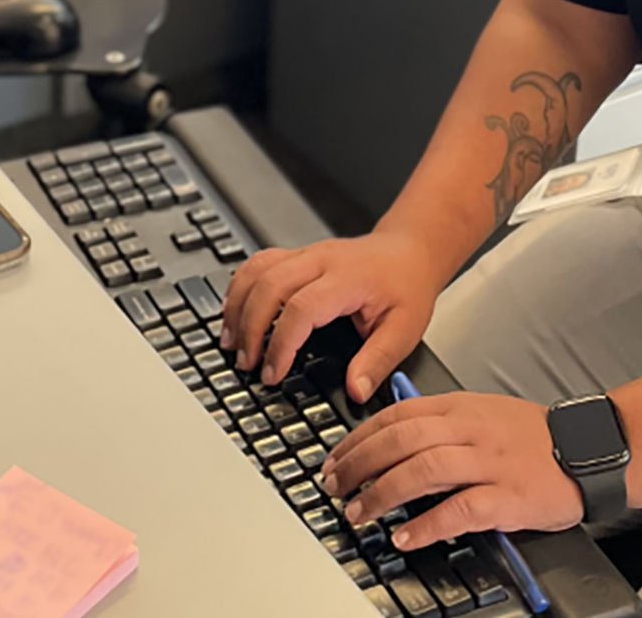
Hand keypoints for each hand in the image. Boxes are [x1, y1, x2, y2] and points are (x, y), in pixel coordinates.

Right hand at [218, 230, 445, 399]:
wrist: (410, 249)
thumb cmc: (407, 285)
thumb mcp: (405, 329)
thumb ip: (378, 361)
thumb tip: (355, 391)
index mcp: (348, 279)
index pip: (302, 308)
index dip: (281, 343)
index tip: (272, 373)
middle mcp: (321, 260)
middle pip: (270, 285)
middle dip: (250, 327)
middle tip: (247, 363)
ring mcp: (306, 253)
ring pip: (257, 269)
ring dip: (238, 305)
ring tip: (231, 341)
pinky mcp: (297, 255)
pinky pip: (258, 263)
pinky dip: (240, 287)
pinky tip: (235, 312)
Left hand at [318, 391, 584, 548]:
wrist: (588, 449)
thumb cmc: (533, 436)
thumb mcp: (483, 411)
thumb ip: (441, 420)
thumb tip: (393, 435)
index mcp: (460, 407)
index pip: (397, 415)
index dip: (359, 437)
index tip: (337, 457)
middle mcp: (470, 430)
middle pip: (402, 440)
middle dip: (360, 464)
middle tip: (335, 486)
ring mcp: (488, 462)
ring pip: (423, 470)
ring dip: (383, 493)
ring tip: (359, 513)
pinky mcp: (506, 496)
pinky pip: (458, 509)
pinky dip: (426, 524)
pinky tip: (404, 535)